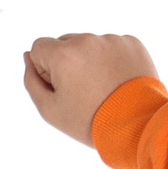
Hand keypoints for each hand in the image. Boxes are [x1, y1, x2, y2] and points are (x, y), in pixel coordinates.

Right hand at [22, 32, 159, 143]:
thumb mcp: (50, 110)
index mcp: (63, 54)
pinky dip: (115, 61)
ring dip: (93, 62)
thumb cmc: (92, 123)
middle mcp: (87, 40)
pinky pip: (114, 47)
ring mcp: (112, 40)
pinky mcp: (133, 43)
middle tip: (86, 93)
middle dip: (69, 63)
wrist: (139, 128)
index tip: (64, 89)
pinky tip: (120, 82)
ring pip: (91, 45)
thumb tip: (28, 57)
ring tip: (106, 89)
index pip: (39, 48)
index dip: (47, 71)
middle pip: (65, 44)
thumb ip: (31, 81)